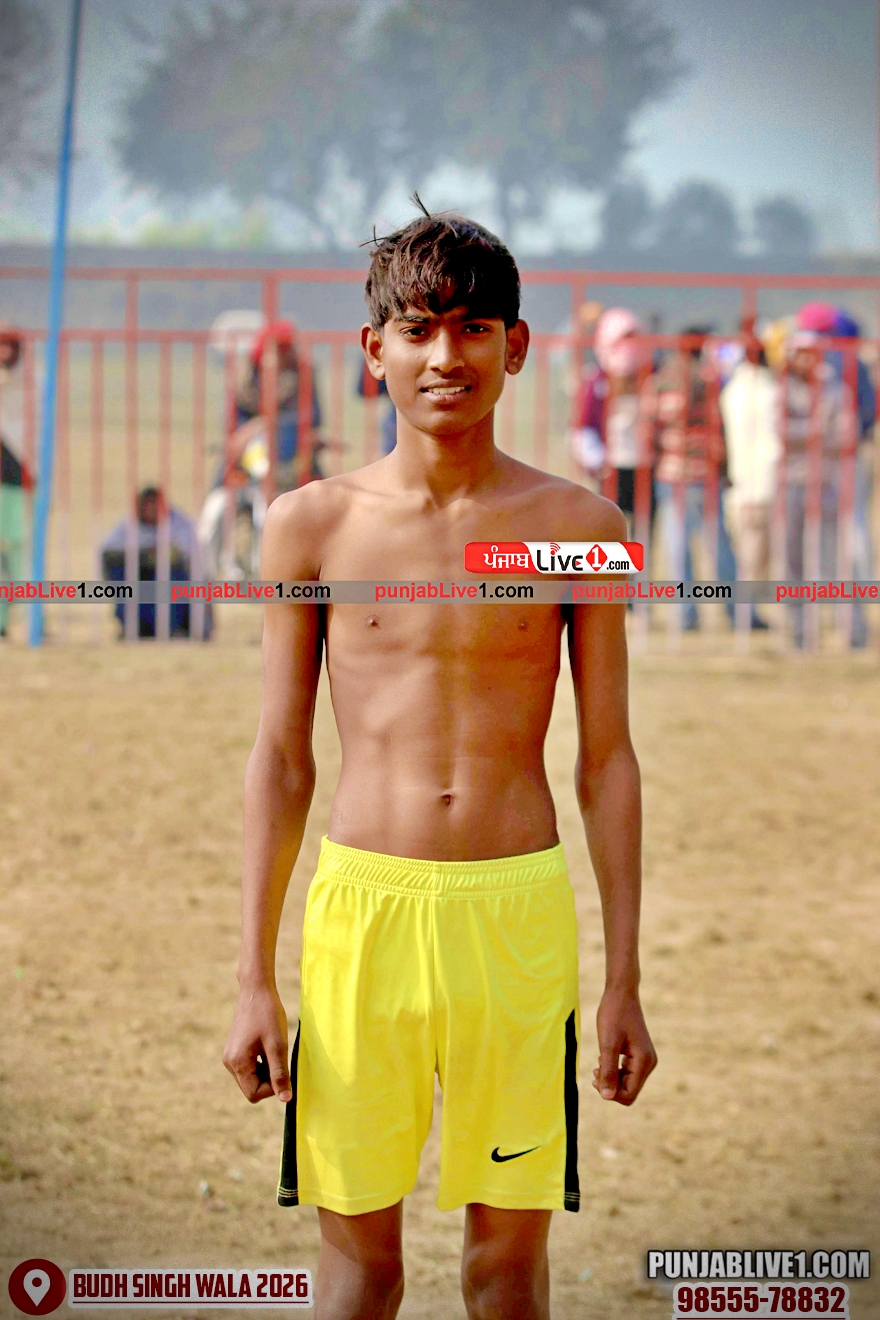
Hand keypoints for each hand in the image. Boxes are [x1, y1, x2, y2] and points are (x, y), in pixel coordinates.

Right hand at [223, 984, 291, 1103]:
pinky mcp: (235, 1049)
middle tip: (280, 1057)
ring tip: (275, 1049)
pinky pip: (249, 1067)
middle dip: (269, 1080)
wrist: (256, 989)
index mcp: (237, 1063)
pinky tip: (269, 1045)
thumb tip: (285, 1099)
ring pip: (251, 1078)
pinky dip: (262, 1063)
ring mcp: (230, 1056)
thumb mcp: (277, 1045)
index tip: (284, 1070)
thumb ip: (280, 1074)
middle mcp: (229, 1063)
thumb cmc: (268, 1015)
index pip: (254, 1094)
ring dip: (266, 1070)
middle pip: (251, 1088)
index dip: (272, 1089)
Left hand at [592, 986, 656, 1105]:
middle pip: (628, 1091)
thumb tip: (606, 1097)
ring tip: (598, 1064)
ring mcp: (645, 1059)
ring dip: (610, 1077)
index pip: (628, 1095)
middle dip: (610, 1085)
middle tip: (594, 1070)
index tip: (595, 1078)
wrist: (621, 993)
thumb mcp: (607, 1044)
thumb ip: (607, 1071)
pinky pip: (627, 1072)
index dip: (610, 1093)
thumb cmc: (613, 1014)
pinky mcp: (639, 1054)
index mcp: (644, 1062)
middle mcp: (649, 1063)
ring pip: (627, 1082)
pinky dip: (614, 1069)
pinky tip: (603, 1058)